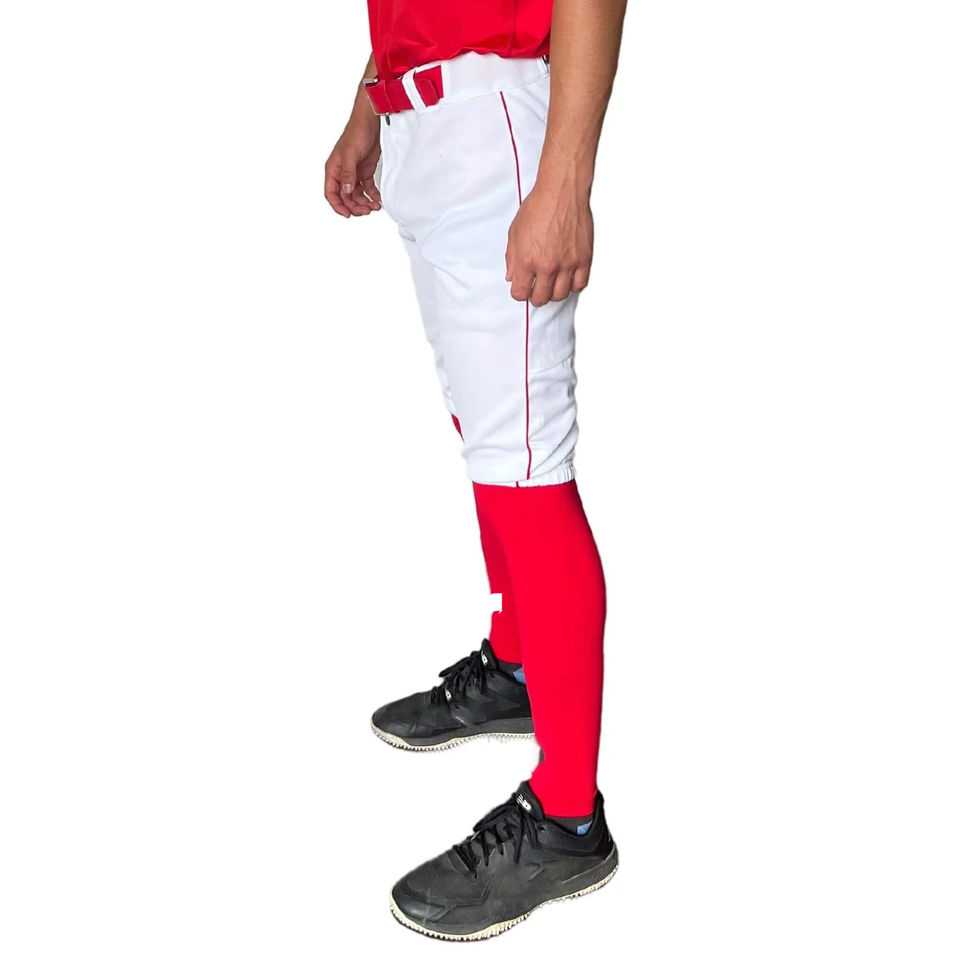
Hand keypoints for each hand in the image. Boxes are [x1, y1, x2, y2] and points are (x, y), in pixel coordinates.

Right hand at [325, 95, 382, 217]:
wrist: (371, 122)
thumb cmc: (357, 132)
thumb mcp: (350, 154)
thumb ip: (348, 174)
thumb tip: (347, 191)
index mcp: (333, 169)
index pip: (331, 193)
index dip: (338, 206)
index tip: (348, 214)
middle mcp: (342, 173)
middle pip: (345, 197)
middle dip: (355, 206)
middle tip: (366, 211)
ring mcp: (354, 173)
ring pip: (356, 195)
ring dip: (364, 203)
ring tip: (374, 206)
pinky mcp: (365, 171)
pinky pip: (367, 188)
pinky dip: (372, 195)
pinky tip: (378, 199)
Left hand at [505, 182, 592, 305]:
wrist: (561, 191)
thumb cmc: (539, 206)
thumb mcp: (515, 231)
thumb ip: (511, 257)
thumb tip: (512, 275)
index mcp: (526, 259)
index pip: (520, 293)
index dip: (519, 293)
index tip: (521, 288)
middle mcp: (547, 265)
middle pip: (540, 298)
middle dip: (535, 296)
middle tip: (536, 289)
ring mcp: (567, 263)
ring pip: (560, 295)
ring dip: (554, 292)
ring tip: (552, 283)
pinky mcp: (583, 258)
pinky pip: (579, 284)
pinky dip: (573, 285)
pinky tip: (568, 278)